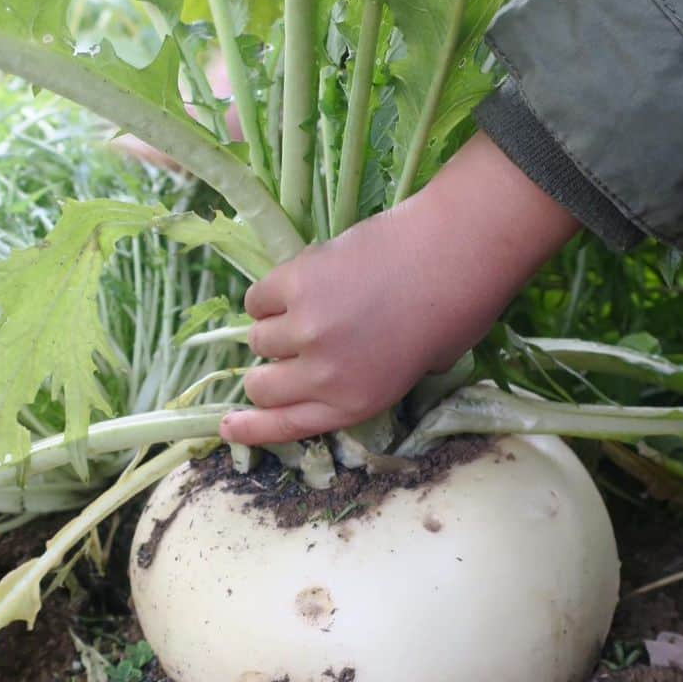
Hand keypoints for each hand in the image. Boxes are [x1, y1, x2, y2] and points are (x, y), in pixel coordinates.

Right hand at [220, 133, 579, 445]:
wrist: (455, 253)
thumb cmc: (454, 313)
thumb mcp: (416, 372)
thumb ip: (368, 380)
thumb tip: (337, 366)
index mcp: (355, 402)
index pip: (285, 426)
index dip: (251, 428)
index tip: (227, 427)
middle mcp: (323, 375)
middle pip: (262, 386)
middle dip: (271, 371)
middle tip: (292, 348)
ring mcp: (304, 329)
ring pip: (257, 338)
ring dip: (275, 327)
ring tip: (309, 307)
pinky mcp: (294, 284)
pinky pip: (258, 298)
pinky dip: (271, 294)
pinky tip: (299, 283)